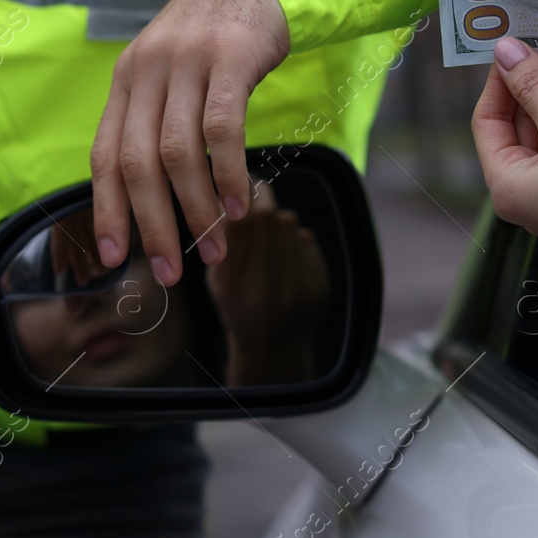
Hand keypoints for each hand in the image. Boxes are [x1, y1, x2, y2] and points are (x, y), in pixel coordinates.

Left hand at [91, 0, 290, 283]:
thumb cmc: (218, 32)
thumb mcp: (171, 68)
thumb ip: (158, 116)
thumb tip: (156, 193)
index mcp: (127, 79)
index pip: (104, 155)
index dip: (107, 209)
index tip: (114, 255)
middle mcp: (147, 71)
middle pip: (138, 164)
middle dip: (152, 226)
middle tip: (168, 273)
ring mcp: (187, 63)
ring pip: (178, 154)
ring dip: (196, 211)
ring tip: (214, 249)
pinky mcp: (229, 57)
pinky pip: (222, 129)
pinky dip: (227, 174)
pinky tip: (236, 205)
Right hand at [205, 186, 328, 384]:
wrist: (273, 349)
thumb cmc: (239, 308)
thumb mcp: (218, 280)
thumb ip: (219, 241)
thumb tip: (225, 192)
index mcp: (232, 284)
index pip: (240, 221)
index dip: (242, 197)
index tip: (240, 189)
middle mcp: (264, 287)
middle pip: (269, 217)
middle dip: (263, 200)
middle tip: (259, 197)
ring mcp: (295, 288)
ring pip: (290, 225)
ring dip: (280, 221)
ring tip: (272, 236)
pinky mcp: (319, 286)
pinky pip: (308, 241)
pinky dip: (297, 241)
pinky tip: (289, 259)